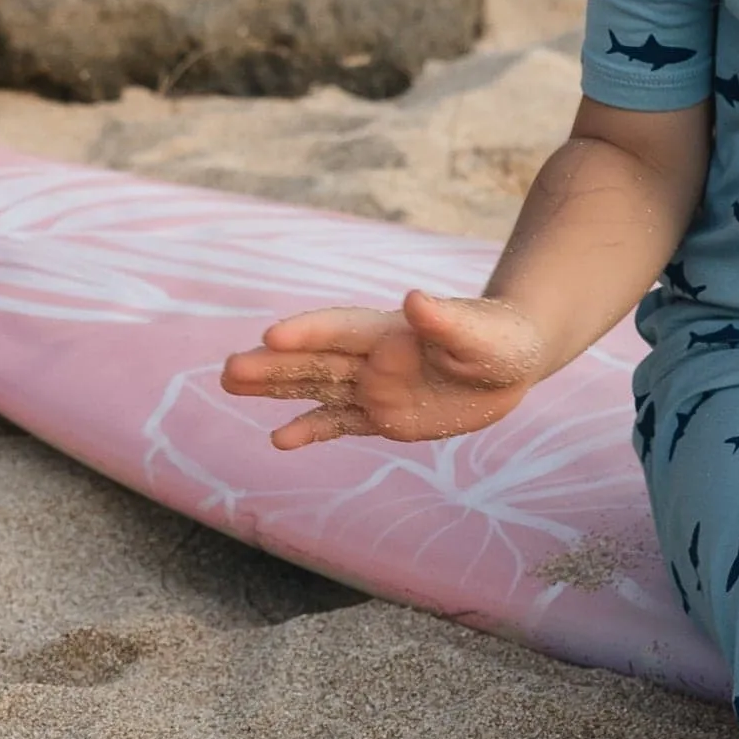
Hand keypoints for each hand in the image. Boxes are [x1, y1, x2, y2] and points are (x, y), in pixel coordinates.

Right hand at [218, 291, 551, 448]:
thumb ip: (445, 320)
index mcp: (391, 332)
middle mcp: (373, 358)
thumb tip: (415, 299)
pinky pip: (339, 422)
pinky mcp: (383, 416)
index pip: (341, 330)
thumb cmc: (499, 339)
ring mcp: (374, 386)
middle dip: (272, 364)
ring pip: (316, 387)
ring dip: (276, 388)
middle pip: (314, 359)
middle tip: (228, 370)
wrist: (511, 366)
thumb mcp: (478, 333)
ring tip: (230, 384)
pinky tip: (278, 439)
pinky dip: (310, 429)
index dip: (309, 331)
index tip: (272, 335)